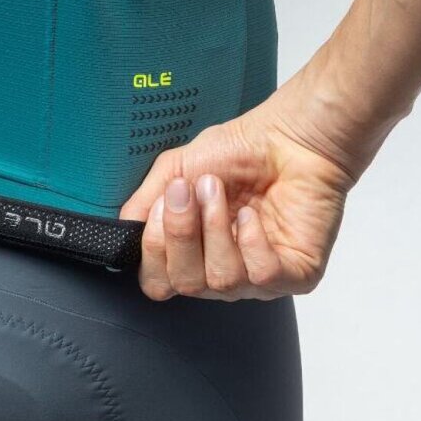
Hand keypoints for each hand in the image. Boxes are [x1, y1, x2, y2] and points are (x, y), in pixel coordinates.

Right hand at [119, 91, 357, 300]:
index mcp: (192, 256)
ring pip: (221, 280)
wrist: (291, 136)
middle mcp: (222, 273)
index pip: (157, 282)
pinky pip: (261, 275)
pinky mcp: (296, 275)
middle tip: (191, 192)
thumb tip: (124, 230)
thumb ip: (143, 204)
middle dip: (181, 234)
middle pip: (184, 285)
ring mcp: (259, 279)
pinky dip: (252, 240)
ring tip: (221, 191)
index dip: (154, 247)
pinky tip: (253, 213)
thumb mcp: (174, 171)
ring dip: (215, 229)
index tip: (164, 200)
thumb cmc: (240, 152)